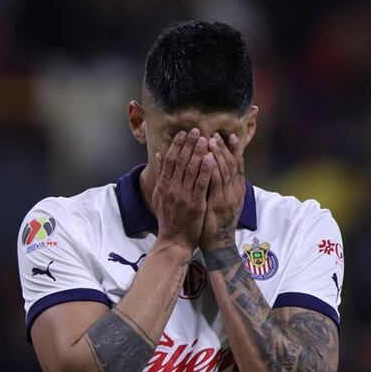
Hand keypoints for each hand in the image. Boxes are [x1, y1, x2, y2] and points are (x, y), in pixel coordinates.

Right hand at [152, 128, 215, 250]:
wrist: (174, 241)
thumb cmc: (169, 219)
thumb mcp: (160, 196)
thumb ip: (161, 175)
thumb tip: (160, 155)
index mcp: (163, 186)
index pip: (169, 160)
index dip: (177, 145)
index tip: (184, 133)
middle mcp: (171, 189)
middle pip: (180, 161)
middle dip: (189, 144)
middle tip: (197, 131)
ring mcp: (183, 196)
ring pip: (191, 170)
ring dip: (198, 152)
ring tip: (206, 139)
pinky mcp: (195, 204)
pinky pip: (201, 183)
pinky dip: (205, 169)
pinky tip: (210, 158)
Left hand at [199, 132, 245, 250]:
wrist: (218, 244)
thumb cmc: (217, 223)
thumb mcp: (224, 202)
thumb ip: (223, 186)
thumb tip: (218, 170)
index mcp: (237, 190)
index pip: (238, 165)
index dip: (234, 150)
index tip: (230, 135)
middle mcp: (235, 192)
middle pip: (231, 164)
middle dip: (223, 148)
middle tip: (215, 134)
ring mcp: (227, 198)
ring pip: (223, 171)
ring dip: (216, 154)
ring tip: (209, 140)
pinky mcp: (217, 204)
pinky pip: (214, 183)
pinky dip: (210, 168)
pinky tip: (204, 158)